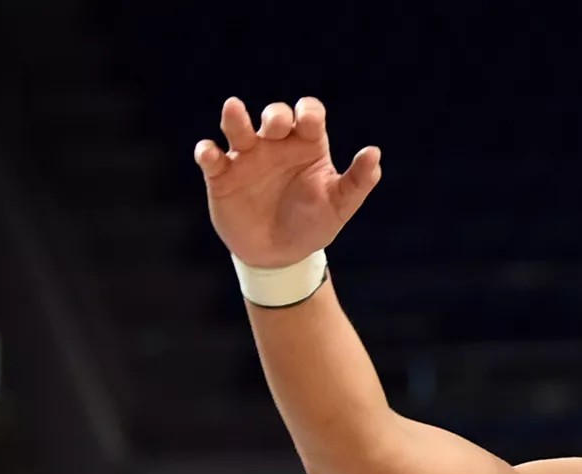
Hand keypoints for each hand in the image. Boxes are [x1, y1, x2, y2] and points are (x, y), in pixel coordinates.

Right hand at [192, 97, 381, 266]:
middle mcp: (276, 145)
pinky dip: (207, 152)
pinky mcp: (222, 175)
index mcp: (306, 146)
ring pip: (237, 126)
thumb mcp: (340, 206)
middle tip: (276, 126)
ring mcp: (247, 158)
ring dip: (235, 118)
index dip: (308, 112)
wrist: (280, 256)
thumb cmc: (313, 224)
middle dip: (275, 115)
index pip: (308, 115)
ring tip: (233, 109)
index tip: (308, 122)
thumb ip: (358, 181)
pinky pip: (210, 157)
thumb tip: (374, 152)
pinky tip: (211, 154)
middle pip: (274, 116)